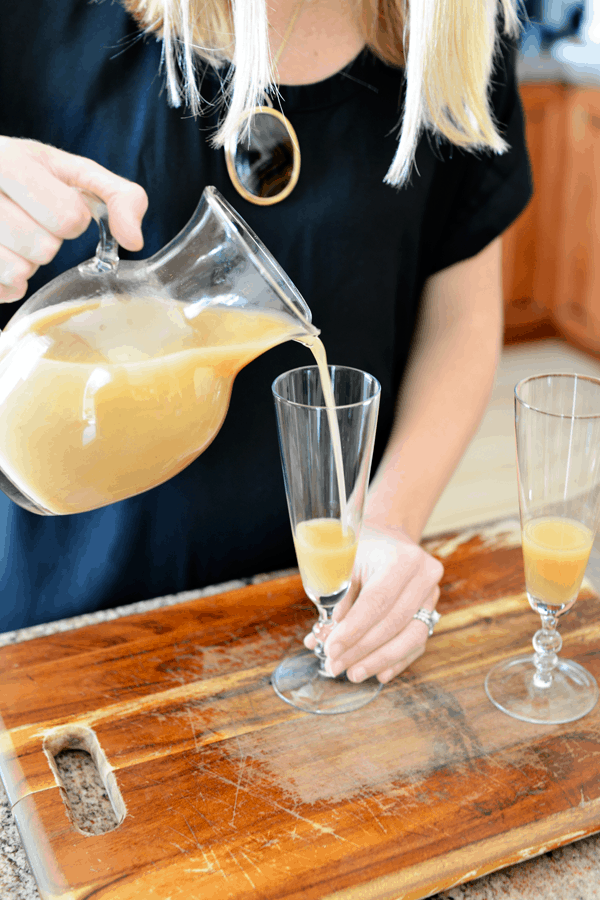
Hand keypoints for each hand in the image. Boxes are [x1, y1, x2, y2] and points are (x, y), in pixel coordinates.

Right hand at [0, 137, 147, 301]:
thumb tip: (135, 240)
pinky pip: (0, 289)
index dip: (72, 219)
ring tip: (14, 238)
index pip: (68, 218)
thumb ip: (118, 196)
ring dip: (26, 263)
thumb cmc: (28, 176)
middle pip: (43, 249)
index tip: (55, 205)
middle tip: (31, 223)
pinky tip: (3, 256)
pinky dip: (7, 282)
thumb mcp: (72, 171)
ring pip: (18, 271)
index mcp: (9, 160)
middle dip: (48, 241)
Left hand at [304, 524, 443, 682]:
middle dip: (361, 650)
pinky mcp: (432, 611)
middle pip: (393, 623)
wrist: (390, 537)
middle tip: (335, 666)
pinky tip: (378, 673)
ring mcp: (432, 595)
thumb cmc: (363, 549)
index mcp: (400, 558)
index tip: (332, 649)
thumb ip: (337, 599)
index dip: (354, 629)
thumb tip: (321, 639)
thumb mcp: (345, 563)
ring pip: (412, 637)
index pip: (377, 601)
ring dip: (379, 660)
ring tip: (353, 673)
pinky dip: (397, 661)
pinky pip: (418, 643)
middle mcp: (423, 576)